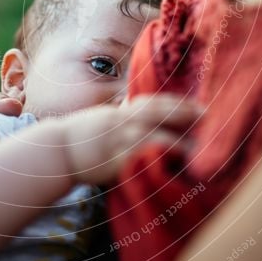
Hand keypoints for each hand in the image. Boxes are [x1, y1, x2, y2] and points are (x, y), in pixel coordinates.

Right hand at [61, 94, 199, 184]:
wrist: (56, 152)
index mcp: (117, 113)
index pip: (149, 103)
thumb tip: (130, 109)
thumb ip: (117, 117)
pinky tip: (177, 153)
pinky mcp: (115, 158)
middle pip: (156, 111)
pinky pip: (142, 152)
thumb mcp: (99, 122)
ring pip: (153, 130)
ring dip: (177, 133)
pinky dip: (161, 150)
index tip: (193, 103)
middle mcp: (119, 121)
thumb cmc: (77, 139)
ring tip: (199, 139)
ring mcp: (118, 139)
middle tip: (206, 112)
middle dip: (182, 111)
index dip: (172, 102)